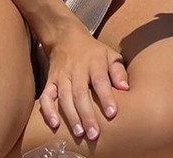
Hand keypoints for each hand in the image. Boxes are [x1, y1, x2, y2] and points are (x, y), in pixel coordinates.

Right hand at [38, 18, 127, 141]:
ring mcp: (62, 75)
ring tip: (79, 133)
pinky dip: (48, 110)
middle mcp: (77, 69)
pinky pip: (46, 96)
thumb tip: (125, 88)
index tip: (112, 113)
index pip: (100, 80)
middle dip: (87, 114)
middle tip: (94, 134)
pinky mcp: (50, 80)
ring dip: (71, 116)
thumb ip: (118, 71)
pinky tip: (55, 124)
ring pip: (64, 97)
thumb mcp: (110, 55)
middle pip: (80, 92)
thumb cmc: (93, 52)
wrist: (66, 37)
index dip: (106, 97)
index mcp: (95, 61)